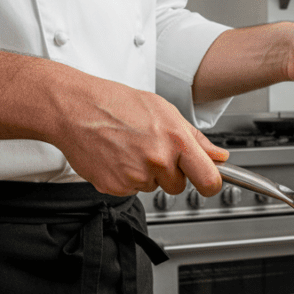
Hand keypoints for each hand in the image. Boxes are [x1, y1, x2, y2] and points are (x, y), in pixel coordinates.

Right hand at [51, 76, 227, 197]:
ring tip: (130, 147)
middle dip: (171, 173)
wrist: (75, 108)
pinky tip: (118, 156)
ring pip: (153, 187)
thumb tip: (218, 155)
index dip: (210, 183)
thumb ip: (195, 138)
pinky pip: (131, 190)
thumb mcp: (164, 110)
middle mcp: (158, 161)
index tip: (208, 181)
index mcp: (176, 140)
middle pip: (179, 186)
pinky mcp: (116, 187)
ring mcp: (136, 177)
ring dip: (146, 173)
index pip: (209, 180)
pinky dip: (126, 177)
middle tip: (152, 150)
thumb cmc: (117, 104)